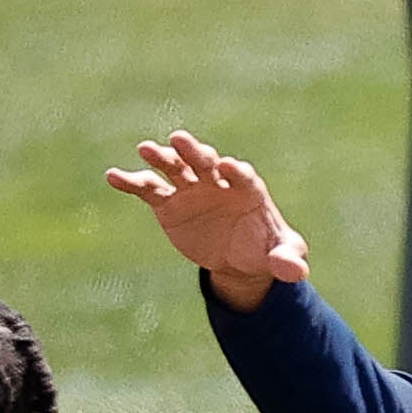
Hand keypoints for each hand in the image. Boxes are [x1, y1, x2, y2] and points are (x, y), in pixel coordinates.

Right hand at [103, 132, 308, 311]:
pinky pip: (148, 189)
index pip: (243, 176)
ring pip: (175, 169)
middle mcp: (217, 182)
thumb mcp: (282, 256)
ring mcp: (191, 189)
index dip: (237, 172)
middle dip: (195, 152)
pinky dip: (131, 181)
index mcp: (248, 190)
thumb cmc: (265, 249)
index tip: (229, 166)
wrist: (238, 257)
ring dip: (161, 158)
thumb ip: (288, 260)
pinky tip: (113, 176)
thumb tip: (298, 273)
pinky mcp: (169, 203)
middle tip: (180, 139)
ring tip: (146, 149)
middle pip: (206, 162)